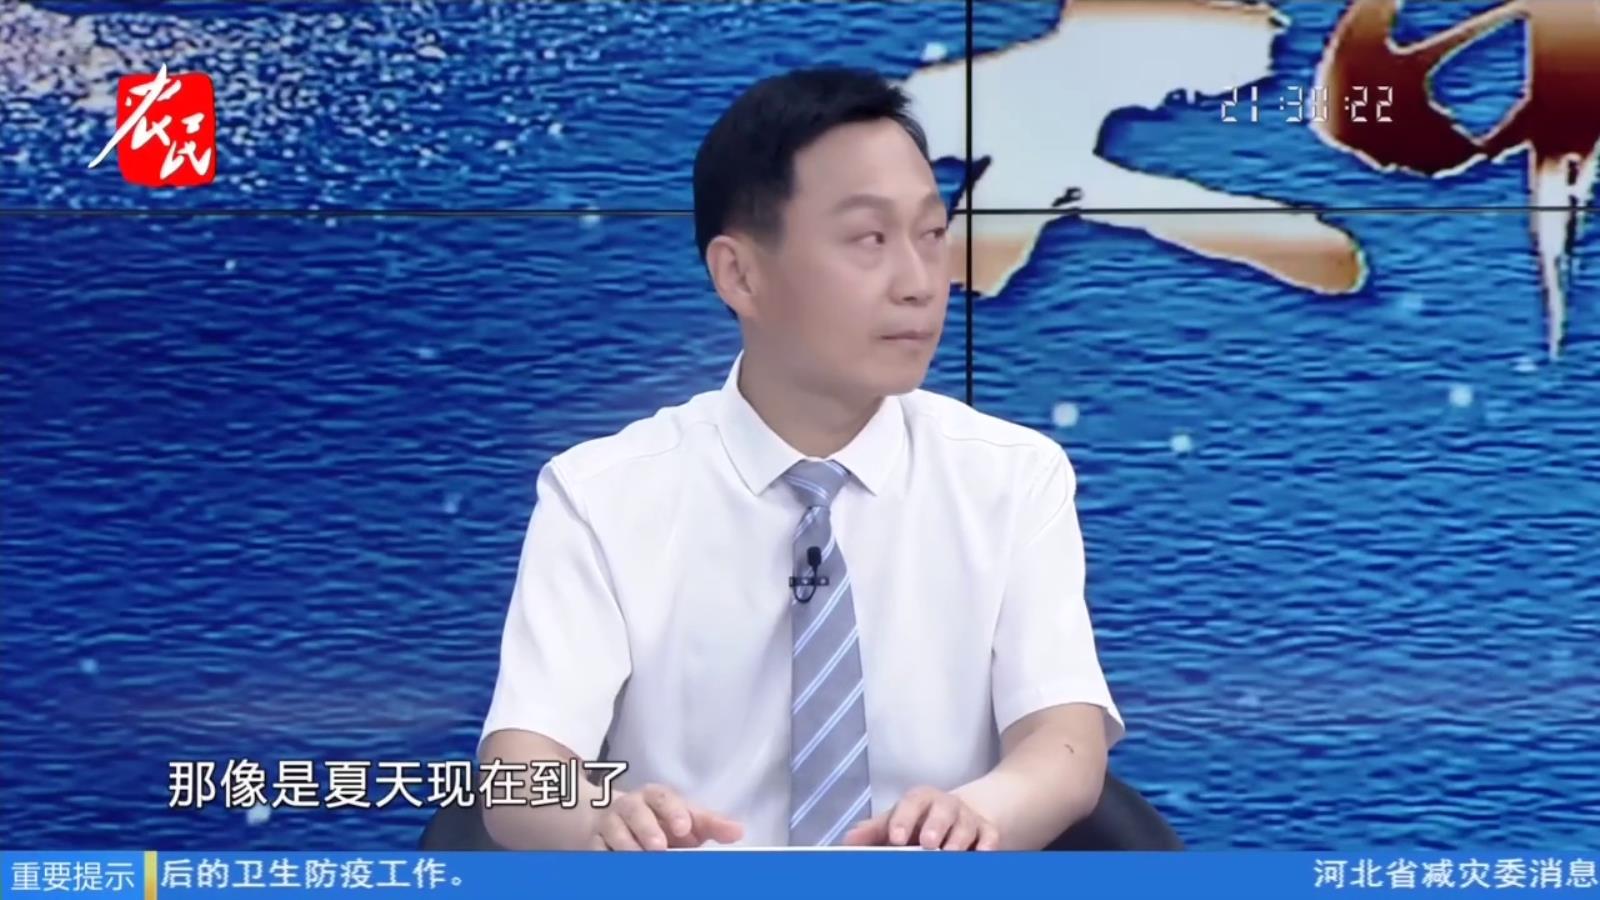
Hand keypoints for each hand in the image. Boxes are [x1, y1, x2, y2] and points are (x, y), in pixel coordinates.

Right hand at [587, 783, 743, 850]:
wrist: (612, 822)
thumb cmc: (657, 820)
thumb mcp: (684, 820)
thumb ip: (710, 825)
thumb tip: (738, 831)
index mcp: (654, 797)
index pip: (662, 797)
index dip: (673, 811)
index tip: (684, 828)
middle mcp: (629, 806)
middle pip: (634, 810)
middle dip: (647, 828)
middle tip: (659, 847)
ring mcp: (609, 824)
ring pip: (613, 830)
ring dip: (626, 846)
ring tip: (641, 859)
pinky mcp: (593, 843)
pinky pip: (597, 850)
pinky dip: (606, 858)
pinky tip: (617, 867)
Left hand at [841, 786, 998, 850]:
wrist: (957, 814)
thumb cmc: (920, 821)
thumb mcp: (896, 821)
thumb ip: (873, 832)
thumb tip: (848, 841)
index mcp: (920, 800)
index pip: (911, 803)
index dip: (903, 819)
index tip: (896, 838)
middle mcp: (945, 805)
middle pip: (943, 809)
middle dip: (936, 826)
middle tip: (928, 844)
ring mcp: (968, 818)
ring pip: (967, 825)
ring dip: (959, 841)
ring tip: (950, 856)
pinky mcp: (987, 832)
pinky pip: (990, 837)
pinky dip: (987, 846)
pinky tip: (981, 856)